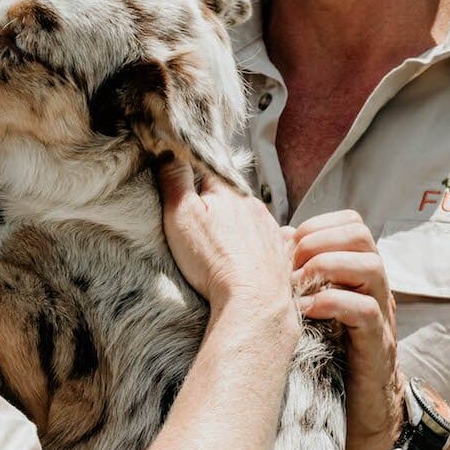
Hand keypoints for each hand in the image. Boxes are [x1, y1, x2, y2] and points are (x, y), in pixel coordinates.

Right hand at [157, 160, 295, 324]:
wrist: (254, 299)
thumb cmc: (214, 260)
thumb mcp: (182, 216)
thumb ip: (176, 180)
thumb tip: (170, 149)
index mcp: (227, 190)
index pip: (210, 163)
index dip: (196, 163)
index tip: (185, 164)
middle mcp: (252, 203)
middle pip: (230, 191)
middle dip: (216, 196)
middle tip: (199, 211)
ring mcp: (269, 227)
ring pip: (248, 214)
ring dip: (235, 220)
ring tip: (220, 239)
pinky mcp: (279, 250)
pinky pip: (264, 237)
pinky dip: (252, 241)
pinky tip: (243, 253)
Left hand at [289, 210, 403, 449]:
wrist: (363, 412)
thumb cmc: (332, 356)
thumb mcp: (315, 309)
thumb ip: (301, 279)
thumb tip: (269, 246)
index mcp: (359, 275)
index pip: (352, 224)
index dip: (318, 225)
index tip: (289, 243)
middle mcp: (375, 289)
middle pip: (363, 236)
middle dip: (320, 241)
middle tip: (292, 262)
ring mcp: (381, 315)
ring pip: (371, 266)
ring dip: (326, 267)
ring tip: (297, 284)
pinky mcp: (378, 345)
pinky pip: (364, 311)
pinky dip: (332, 303)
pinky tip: (306, 312)